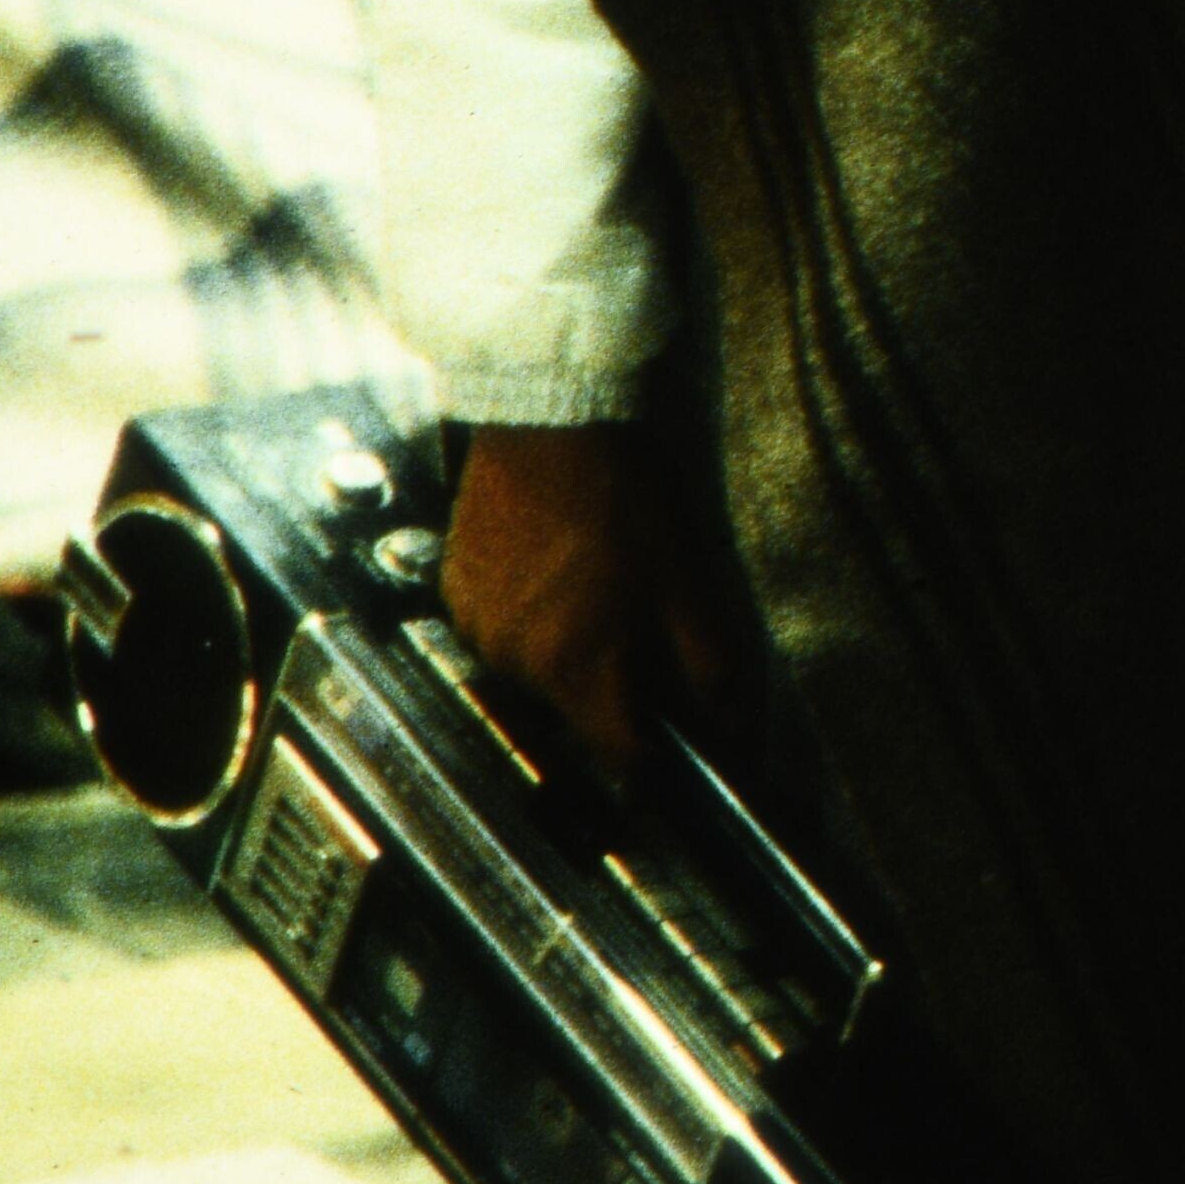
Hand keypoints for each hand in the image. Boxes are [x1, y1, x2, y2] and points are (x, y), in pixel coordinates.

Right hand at [439, 421, 753, 783]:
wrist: (552, 422)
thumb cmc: (630, 499)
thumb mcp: (690, 585)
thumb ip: (709, 667)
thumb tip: (728, 726)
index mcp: (574, 668)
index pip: (617, 757)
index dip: (655, 762)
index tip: (677, 753)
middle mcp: (513, 662)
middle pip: (575, 714)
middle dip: (615, 696)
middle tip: (647, 642)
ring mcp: (476, 626)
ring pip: (535, 675)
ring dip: (569, 657)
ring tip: (601, 592)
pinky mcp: (455, 588)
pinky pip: (500, 631)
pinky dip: (532, 620)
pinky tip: (560, 571)